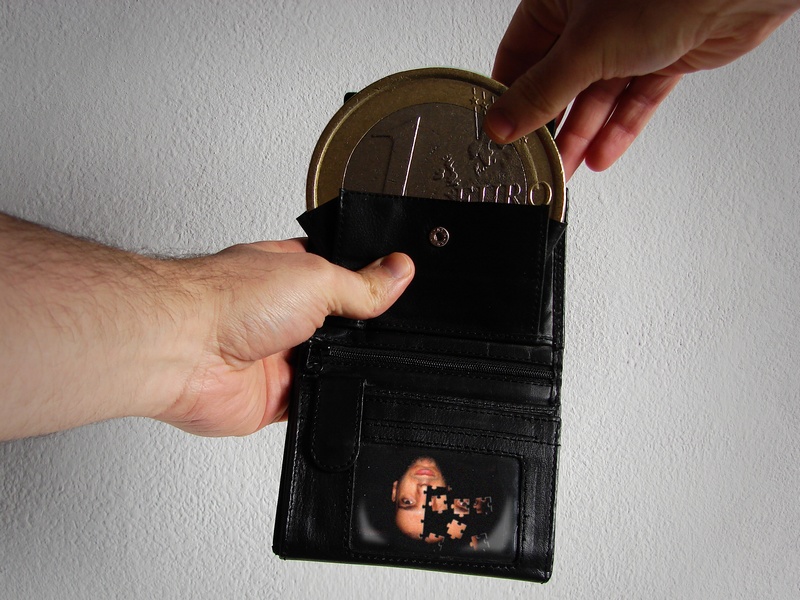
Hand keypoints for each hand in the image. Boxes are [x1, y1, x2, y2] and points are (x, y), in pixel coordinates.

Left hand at [156, 240, 413, 436]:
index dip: (370, 284)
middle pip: (342, 327)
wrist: (183, 350)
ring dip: (340, 366)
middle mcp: (283, 314)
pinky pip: (316, 403)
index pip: (343, 276)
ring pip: (332, 366)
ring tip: (341, 358)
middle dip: (358, 332)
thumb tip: (398, 272)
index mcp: (290, 274)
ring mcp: (278, 356)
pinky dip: (326, 399)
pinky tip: (326, 386)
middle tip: (370, 330)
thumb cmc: (225, 299)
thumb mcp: (315, 277)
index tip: (399, 289)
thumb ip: (361, 283)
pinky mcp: (273, 397)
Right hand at [485, 0, 799, 178]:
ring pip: (596, 97)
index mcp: (557, 0)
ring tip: (567, 168)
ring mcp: (627, 38)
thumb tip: (501, 125)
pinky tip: (602, 153)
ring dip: (583, 135)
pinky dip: (618, 127)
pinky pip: (632, 99)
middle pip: (558, 83)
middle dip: (551, 126)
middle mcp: (590, 17)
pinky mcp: (661, 56)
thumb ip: (540, 94)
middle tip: (536, 159)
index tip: (500, 134)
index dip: (509, 98)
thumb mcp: (583, 50)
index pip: (518, 56)